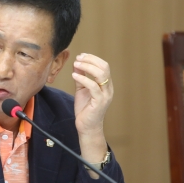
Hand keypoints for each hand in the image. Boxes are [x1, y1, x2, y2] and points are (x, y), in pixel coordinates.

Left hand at [71, 53, 112, 167]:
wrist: (87, 127)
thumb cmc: (85, 109)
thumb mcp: (81, 89)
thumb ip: (81, 77)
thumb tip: (77, 63)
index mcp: (106, 84)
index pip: (104, 65)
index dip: (92, 58)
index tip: (80, 56)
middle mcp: (108, 88)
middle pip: (104, 67)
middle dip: (90, 60)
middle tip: (78, 58)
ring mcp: (105, 95)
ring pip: (101, 75)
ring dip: (87, 67)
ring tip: (76, 64)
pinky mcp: (99, 102)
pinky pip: (93, 87)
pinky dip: (83, 78)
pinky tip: (74, 75)